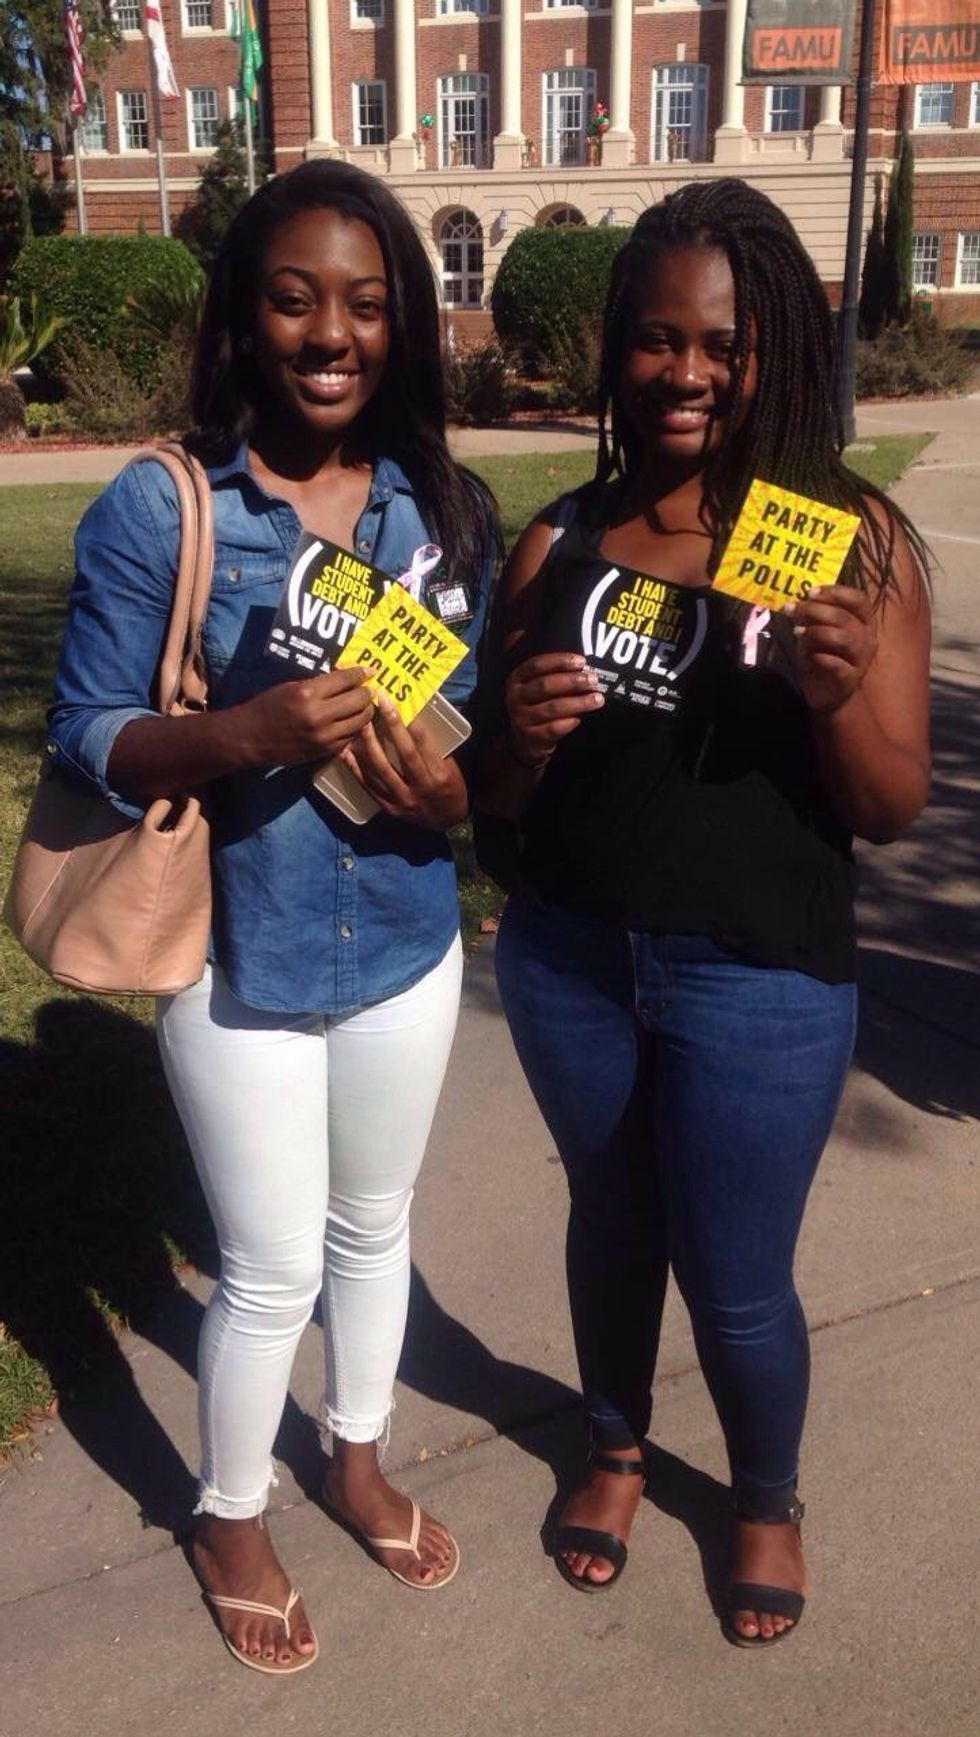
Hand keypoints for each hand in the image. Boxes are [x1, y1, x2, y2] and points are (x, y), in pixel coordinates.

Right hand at [239, 667, 373, 767]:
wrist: (251, 738)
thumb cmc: (268, 706)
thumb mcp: (291, 686)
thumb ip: (318, 683)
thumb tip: (344, 677)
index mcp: (308, 693)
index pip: (346, 679)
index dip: (361, 673)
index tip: (370, 670)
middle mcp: (319, 715)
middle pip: (359, 700)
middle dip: (367, 692)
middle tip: (368, 689)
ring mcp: (324, 736)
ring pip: (360, 721)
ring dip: (366, 711)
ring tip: (364, 705)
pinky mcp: (325, 751)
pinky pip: (351, 737)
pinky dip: (355, 728)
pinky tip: (352, 721)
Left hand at [341, 697, 467, 829]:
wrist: (446, 822)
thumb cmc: (451, 788)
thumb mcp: (450, 768)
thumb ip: (432, 749)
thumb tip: (412, 721)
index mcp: (439, 774)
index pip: (423, 744)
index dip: (409, 721)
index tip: (395, 703)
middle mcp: (421, 787)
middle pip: (403, 753)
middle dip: (390, 727)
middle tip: (377, 705)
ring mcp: (404, 799)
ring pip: (382, 770)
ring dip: (369, 746)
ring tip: (360, 726)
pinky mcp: (390, 808)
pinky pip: (370, 787)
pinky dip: (356, 770)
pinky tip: (346, 754)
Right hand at [505, 652, 602, 767]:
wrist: (524, 740)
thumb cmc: (537, 705)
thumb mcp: (535, 686)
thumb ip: (552, 673)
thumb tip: (581, 664)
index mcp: (517, 679)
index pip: (537, 665)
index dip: (560, 661)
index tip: (581, 661)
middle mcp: (515, 697)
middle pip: (545, 685)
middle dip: (573, 681)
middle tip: (593, 680)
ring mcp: (522, 718)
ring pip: (553, 707)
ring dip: (579, 702)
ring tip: (597, 699)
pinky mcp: (531, 737)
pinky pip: (554, 728)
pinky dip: (570, 722)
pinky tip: (581, 718)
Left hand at [787, 586, 876, 714]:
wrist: (825, 691)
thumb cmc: (823, 654)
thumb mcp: (816, 630)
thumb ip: (811, 615)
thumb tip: (795, 601)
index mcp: (865, 621)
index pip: (859, 599)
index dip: (835, 593)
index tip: (810, 592)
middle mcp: (868, 637)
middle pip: (845, 617)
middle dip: (816, 610)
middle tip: (794, 609)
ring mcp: (863, 659)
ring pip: (843, 638)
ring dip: (816, 632)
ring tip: (797, 632)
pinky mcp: (852, 678)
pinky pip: (838, 664)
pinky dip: (821, 657)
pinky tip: (809, 656)